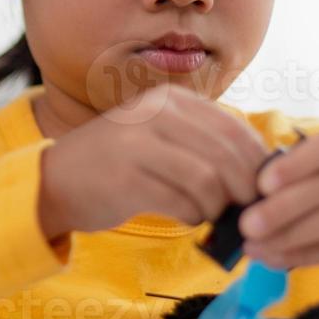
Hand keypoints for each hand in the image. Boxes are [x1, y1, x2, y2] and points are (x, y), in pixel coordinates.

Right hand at [38, 83, 269, 238]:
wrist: (54, 180)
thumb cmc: (118, 165)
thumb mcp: (159, 136)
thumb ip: (202, 143)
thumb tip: (261, 172)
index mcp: (169, 99)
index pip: (234, 128)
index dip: (258, 162)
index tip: (264, 189)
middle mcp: (154, 113)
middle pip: (226, 154)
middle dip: (245, 189)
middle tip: (247, 212)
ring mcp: (138, 144)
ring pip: (208, 179)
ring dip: (218, 206)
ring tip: (210, 215)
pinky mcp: (126, 178)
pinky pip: (182, 201)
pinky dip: (194, 216)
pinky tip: (188, 218)